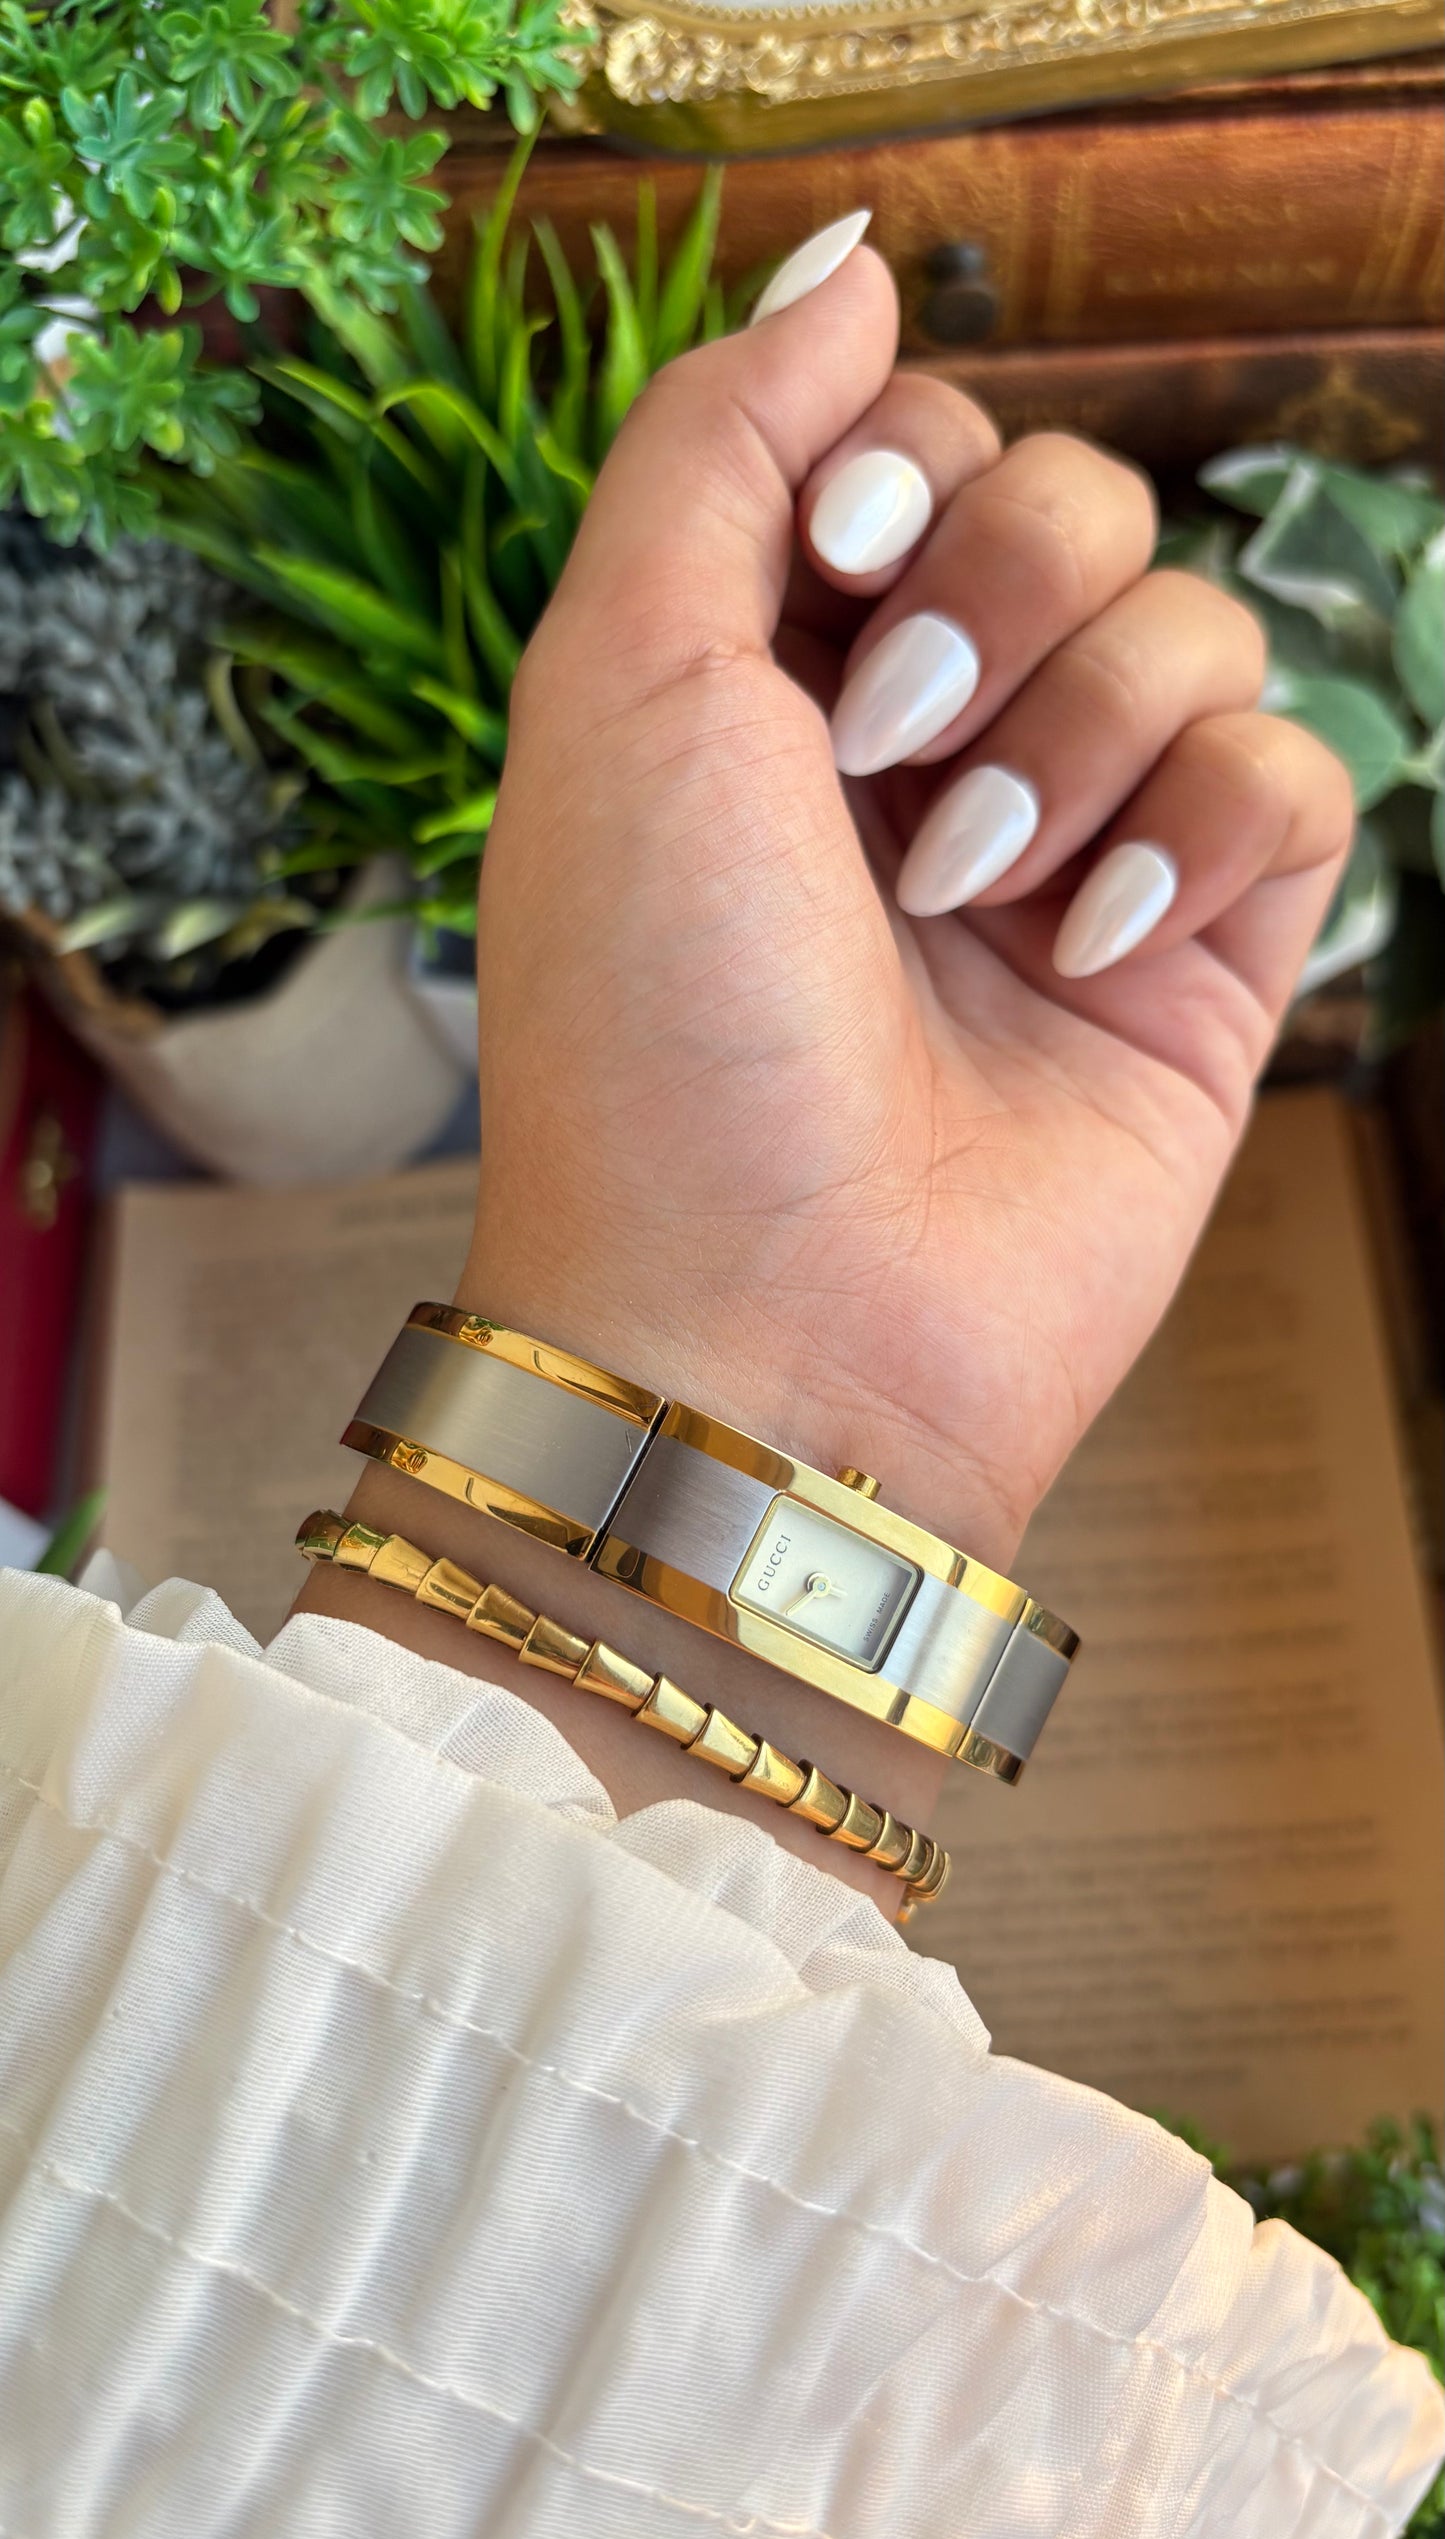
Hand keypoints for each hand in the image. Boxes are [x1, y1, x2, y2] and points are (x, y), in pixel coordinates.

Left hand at [463, 227, 1349, 1572]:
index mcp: (778, 671)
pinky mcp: (1204, 955)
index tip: (857, 557)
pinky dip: (1208, 837)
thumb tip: (847, 261)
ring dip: (1087, 738)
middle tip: (893, 763)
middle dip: (1000, 601)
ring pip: (1196, 629)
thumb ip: (719, 442)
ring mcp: (1077, 850)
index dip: (913, 464)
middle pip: (1075, 502)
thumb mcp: (619, 683)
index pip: (917, 443)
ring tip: (976, 898)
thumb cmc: (661, 1019)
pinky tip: (1095, 948)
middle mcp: (934, 748)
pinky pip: (1296, 775)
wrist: (772, 1318)